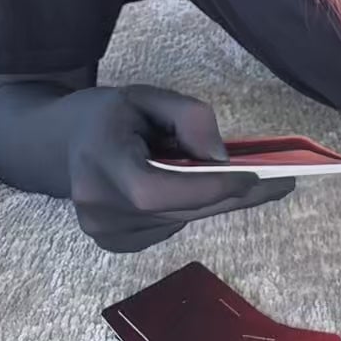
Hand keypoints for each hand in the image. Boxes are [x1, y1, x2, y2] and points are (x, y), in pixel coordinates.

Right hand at [66, 83, 294, 253]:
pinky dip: (190, 208)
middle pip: (178, 210)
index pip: (157, 190)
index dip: (207, 188)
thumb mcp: (146, 96)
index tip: (253, 177)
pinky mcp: (115, 244)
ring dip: (214, 201)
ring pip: (179, 220)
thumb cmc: (107, 115)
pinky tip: (199, 189)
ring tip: (250, 180)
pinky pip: (169, 227)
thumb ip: (187, 117)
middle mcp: (97, 205)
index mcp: (99, 160)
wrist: (60, 144)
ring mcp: (104, 232)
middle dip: (231, 195)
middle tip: (280, 183)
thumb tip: (221, 158)